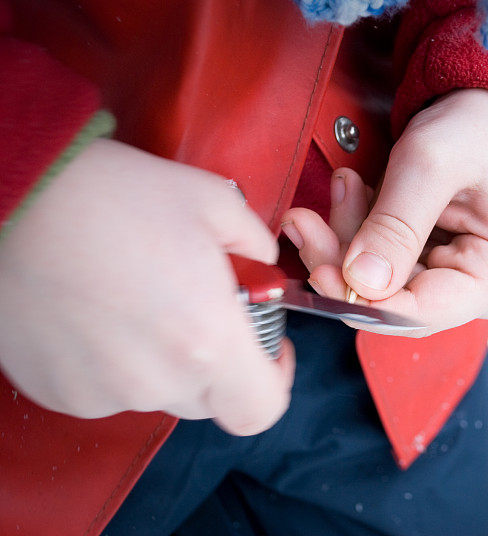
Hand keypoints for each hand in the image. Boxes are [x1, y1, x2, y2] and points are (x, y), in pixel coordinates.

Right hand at [0, 139, 293, 434]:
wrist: (13, 196)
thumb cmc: (115, 193)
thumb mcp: (213, 200)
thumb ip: (256, 243)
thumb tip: (262, 262)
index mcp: (207, 342)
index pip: (260, 410)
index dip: (274, 382)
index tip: (267, 347)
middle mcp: (155, 382)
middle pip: (209, 400)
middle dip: (217, 361)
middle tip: (199, 308)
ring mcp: (99, 394)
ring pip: (155, 393)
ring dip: (161, 360)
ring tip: (136, 300)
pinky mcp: (55, 391)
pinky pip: (105, 390)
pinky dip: (113, 363)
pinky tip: (96, 313)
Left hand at [281, 88, 487, 335]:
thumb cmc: (476, 128)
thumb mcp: (431, 163)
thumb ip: (396, 225)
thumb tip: (360, 284)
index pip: (425, 312)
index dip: (365, 300)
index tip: (320, 270)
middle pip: (397, 304)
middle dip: (345, 264)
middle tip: (305, 220)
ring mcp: (464, 285)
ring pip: (383, 288)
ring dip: (346, 242)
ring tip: (339, 187)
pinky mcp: (440, 271)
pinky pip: (385, 270)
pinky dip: (359, 236)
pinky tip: (350, 196)